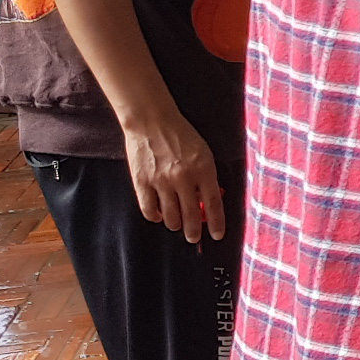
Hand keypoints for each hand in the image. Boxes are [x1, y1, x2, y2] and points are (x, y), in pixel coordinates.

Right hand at [122, 110, 223, 241]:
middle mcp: (183, 178)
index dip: (216, 223)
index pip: (213, 204)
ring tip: (176, 225)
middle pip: (191, 216)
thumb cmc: (182, 135)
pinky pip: (149, 209)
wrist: (152, 121)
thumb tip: (208, 201)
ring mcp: (161, 181)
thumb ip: (207, 176)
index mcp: (204, 170)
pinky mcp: (142, 181)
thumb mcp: (204, 153)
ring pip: (170, 216)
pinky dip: (155, 216)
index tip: (217, 236)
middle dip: (193, 232)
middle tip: (194, 238)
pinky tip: (159, 216)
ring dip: (175, 225)